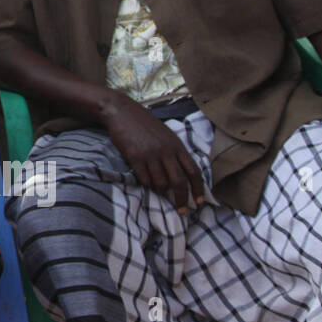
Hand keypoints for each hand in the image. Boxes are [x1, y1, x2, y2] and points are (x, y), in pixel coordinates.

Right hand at [103, 95, 204, 211]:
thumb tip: (183, 174)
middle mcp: (166, 151)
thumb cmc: (145, 124)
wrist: (123, 111)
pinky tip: (146, 181)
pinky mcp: (134, 157)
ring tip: (159, 192)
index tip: (199, 202)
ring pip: (161, 183)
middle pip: (179, 182)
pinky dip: (147, 184)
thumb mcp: (166, 135)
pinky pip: (144, 179)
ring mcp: (150, 155)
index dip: (198, 189)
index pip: (194, 171)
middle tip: (182, 210)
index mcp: (177, 146)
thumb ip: (175, 152)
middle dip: (181, 199)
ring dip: (161, 191)